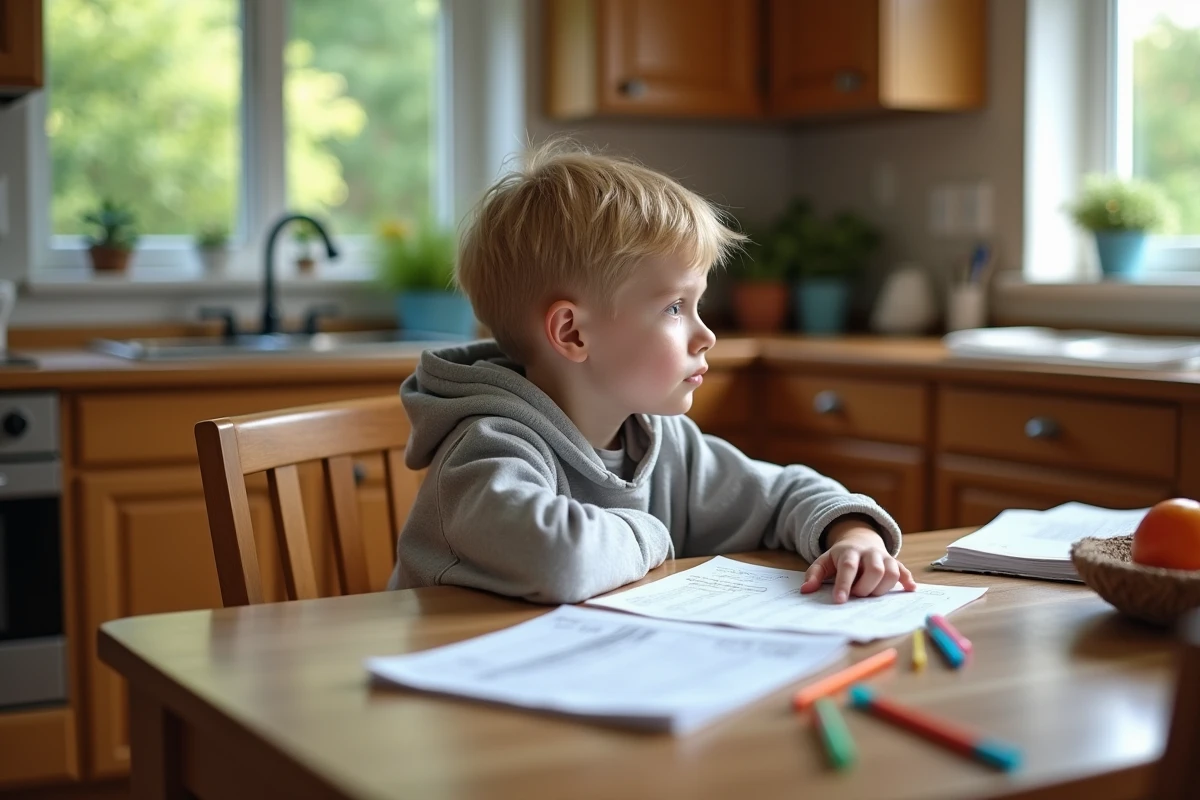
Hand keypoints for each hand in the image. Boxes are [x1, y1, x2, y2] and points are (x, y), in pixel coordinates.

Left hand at [800, 522, 915, 603]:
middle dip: (866, 587)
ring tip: (872, 594)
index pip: (848, 567)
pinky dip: (908, 580)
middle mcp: (869, 553)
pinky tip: (909, 589)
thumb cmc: (840, 557)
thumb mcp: (824, 561)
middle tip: (857, 596)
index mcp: (849, 552)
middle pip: (875, 569)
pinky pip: (904, 570)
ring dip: (883, 588)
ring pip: (891, 572)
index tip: (840, 601)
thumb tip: (806, 590)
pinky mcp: (895, 563)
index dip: (844, 584)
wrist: (860, 539)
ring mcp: (884, 557)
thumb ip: (814, 574)